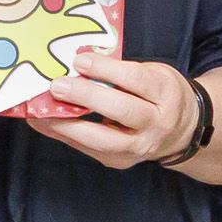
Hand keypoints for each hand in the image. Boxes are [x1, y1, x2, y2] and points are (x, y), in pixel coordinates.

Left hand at [41, 54, 196, 175]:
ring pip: (100, 139)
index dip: (106, 70)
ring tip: (40, 110)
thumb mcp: (154, 74)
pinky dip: (63, 135)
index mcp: (166, 95)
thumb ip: (122, 70)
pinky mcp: (119, 161)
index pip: (136, 80)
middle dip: (85, 97)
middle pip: (120, 110)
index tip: (80, 60)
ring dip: (66, 124)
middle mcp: (155, 124)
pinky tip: (44, 123)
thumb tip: (80, 63)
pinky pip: (88, 148)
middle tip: (57, 85)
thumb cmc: (161, 95)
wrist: (182, 131)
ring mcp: (138, 148)